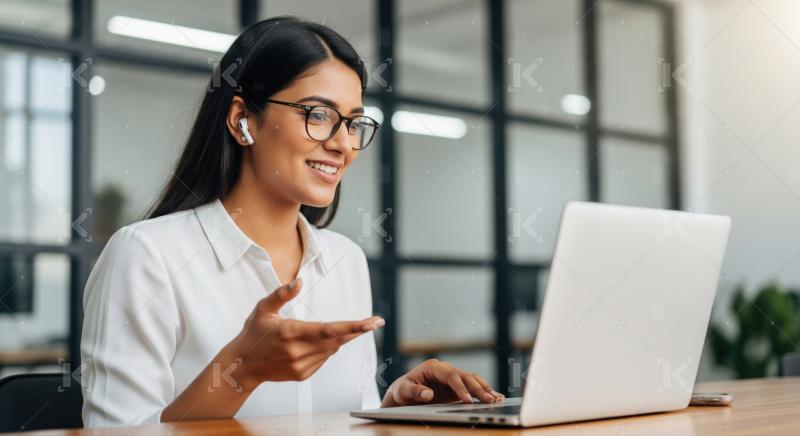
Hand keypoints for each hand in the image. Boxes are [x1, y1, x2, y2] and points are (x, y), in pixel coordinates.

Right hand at [229, 278, 383, 389]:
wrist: (243, 365)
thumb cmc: (254, 333)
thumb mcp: (263, 309)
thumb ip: (281, 294)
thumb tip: (300, 282)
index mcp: (291, 332)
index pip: (330, 329)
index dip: (354, 326)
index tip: (373, 322)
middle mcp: (298, 351)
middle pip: (337, 340)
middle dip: (356, 330)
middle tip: (374, 322)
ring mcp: (301, 365)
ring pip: (332, 350)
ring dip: (340, 338)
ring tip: (342, 329)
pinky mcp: (303, 374)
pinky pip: (324, 359)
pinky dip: (327, 348)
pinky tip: (317, 342)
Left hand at [381, 359, 503, 406]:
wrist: (405, 392)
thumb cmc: (403, 390)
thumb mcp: (404, 391)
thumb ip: (415, 392)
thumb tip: (428, 394)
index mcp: (433, 367)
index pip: (451, 376)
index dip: (460, 388)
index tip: (468, 400)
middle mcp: (445, 369)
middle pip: (465, 376)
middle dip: (478, 389)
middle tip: (489, 401)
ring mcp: (453, 376)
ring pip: (473, 379)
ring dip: (485, 389)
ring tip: (496, 399)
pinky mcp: (458, 385)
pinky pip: (474, 386)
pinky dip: (484, 391)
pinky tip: (495, 397)